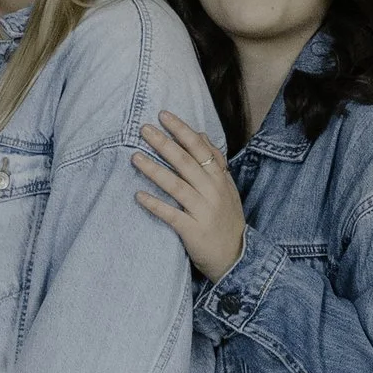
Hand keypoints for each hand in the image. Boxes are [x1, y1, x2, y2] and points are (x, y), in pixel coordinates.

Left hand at [132, 109, 244, 281]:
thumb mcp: (226, 187)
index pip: (200, 148)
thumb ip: (214, 160)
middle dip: (164, 144)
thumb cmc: (226, 219)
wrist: (236, 256)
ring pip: (176, 185)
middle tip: (144, 129)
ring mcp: (203, 211)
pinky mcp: (193, 231)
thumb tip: (199, 133)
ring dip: (154, 170)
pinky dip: (155, 205)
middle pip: (185, 162)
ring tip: (135, 158)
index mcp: (219, 178)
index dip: (181, 130)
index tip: (163, 115)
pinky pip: (171, 215)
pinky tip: (138, 196)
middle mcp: (212, 191)